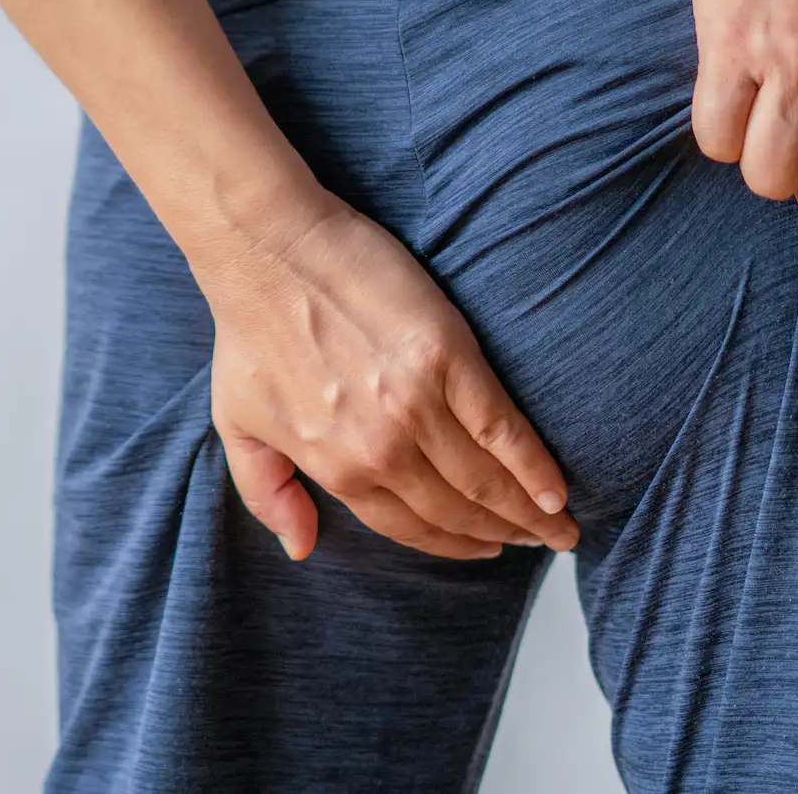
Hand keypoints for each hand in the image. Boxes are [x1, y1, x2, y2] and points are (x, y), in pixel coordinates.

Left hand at [191, 191, 579, 561]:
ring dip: (529, 512)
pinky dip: (535, 466)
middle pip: (458, 510)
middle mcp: (380, 449)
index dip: (454, 545)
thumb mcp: (237, 423)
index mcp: (336, 468)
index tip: (486, 549)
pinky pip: (503, 428)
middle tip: (540, 543)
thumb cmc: (249, 327)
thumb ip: (267, 491)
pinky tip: (557, 490)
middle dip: (505, 535)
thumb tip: (299, 547)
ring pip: (486, 478)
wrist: (265, 247)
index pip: (410, 527)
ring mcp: (415, 405)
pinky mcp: (447, 358)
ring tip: (559, 526)